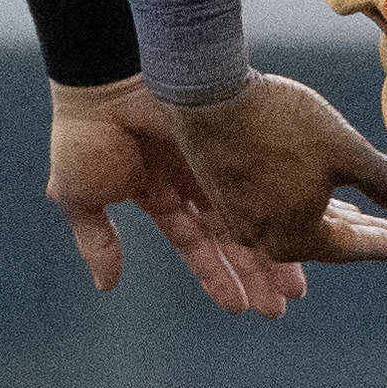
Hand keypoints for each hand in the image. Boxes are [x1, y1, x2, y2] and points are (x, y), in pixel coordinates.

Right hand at [47, 79, 294, 314]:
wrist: (106, 79)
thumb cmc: (86, 135)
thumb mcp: (80, 196)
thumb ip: (96, 240)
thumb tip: (107, 285)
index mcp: (156, 192)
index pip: (192, 242)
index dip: (215, 274)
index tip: (240, 307)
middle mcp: (191, 178)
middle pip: (231, 234)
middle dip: (254, 271)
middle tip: (282, 306)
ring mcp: (214, 157)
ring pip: (252, 214)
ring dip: (273, 250)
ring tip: (296, 288)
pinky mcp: (232, 139)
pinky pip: (266, 180)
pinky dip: (283, 205)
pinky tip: (306, 232)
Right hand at [164, 73, 386, 271]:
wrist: (208, 94)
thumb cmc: (280, 124)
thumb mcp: (345, 152)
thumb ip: (384, 181)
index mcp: (294, 238)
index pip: (348, 247)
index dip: (378, 244)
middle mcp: (262, 239)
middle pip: (320, 239)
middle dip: (356, 234)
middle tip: (386, 234)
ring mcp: (238, 218)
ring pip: (294, 223)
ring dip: (327, 218)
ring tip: (353, 212)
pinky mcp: (224, 194)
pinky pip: (271, 209)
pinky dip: (298, 205)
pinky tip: (308, 192)